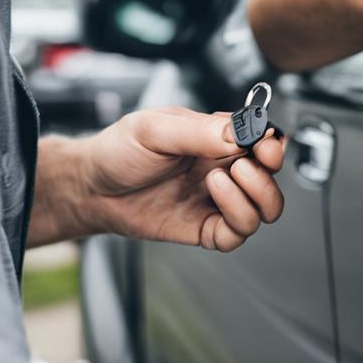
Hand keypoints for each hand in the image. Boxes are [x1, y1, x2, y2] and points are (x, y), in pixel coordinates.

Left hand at [79, 107, 285, 251]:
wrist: (90, 187)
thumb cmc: (119, 152)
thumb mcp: (155, 129)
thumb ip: (200, 131)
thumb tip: (241, 131)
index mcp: (218, 138)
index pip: (265, 140)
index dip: (273, 143)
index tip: (265, 144)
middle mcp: (223, 168)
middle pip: (273, 176)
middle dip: (268, 172)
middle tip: (244, 164)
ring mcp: (217, 200)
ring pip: (265, 208)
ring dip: (255, 195)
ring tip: (221, 179)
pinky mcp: (205, 228)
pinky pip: (239, 233)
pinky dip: (238, 218)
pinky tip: (214, 196)